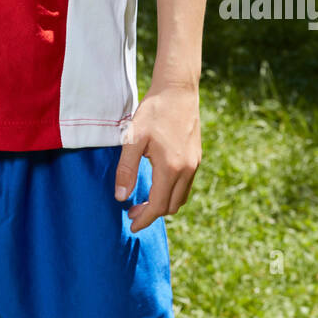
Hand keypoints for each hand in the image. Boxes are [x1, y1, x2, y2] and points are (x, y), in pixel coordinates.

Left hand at [114, 81, 200, 231]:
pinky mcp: (196, 157)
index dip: (145, 219)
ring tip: (144, 202)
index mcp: (171, 167)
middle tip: (133, 212)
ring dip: (164, 204)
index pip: (158, 205)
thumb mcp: (133, 138)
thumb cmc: (153, 111)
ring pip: (181, 197)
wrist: (178, 90)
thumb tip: (121, 197)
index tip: (132, 226)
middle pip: (171, 206)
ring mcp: (194, 164)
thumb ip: (126, 169)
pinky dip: (172, 192)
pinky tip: (158, 185)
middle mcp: (187, 169)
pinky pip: (186, 185)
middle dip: (152, 214)